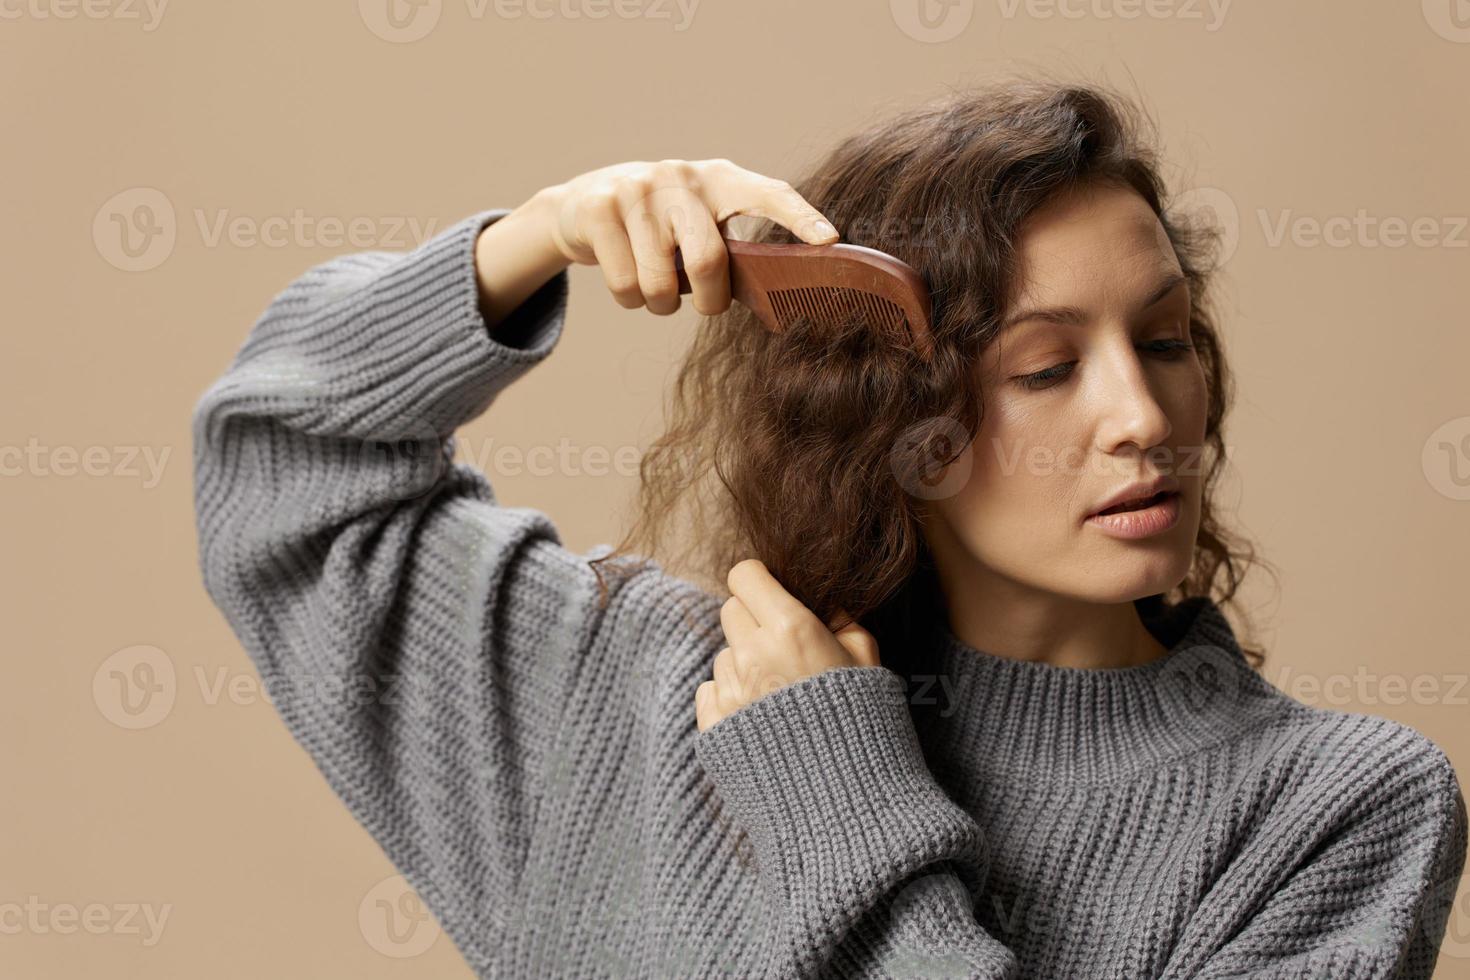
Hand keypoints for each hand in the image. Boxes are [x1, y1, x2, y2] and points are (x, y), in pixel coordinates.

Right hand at [537, 158, 838, 316]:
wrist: (581, 204)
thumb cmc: (659, 225)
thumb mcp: (697, 222)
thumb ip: (730, 248)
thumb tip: (774, 296)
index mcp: (719, 180)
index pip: (768, 194)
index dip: (800, 218)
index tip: (829, 241)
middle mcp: (681, 178)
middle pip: (708, 261)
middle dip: (709, 300)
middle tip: (705, 305)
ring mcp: (637, 190)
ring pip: (660, 283)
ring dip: (660, 303)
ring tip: (654, 287)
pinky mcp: (599, 209)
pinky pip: (626, 285)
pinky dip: (630, 300)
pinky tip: (627, 279)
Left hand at [695, 558, 880, 733]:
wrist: (845, 799)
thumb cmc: (864, 725)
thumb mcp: (868, 662)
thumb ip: (844, 622)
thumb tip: (825, 604)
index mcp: (791, 629)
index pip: (744, 576)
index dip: (759, 581)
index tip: (772, 594)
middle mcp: (753, 654)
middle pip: (731, 610)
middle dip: (753, 620)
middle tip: (782, 646)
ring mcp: (730, 692)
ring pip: (724, 654)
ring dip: (745, 663)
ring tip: (779, 693)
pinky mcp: (714, 726)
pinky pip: (710, 691)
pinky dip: (730, 698)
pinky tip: (761, 717)